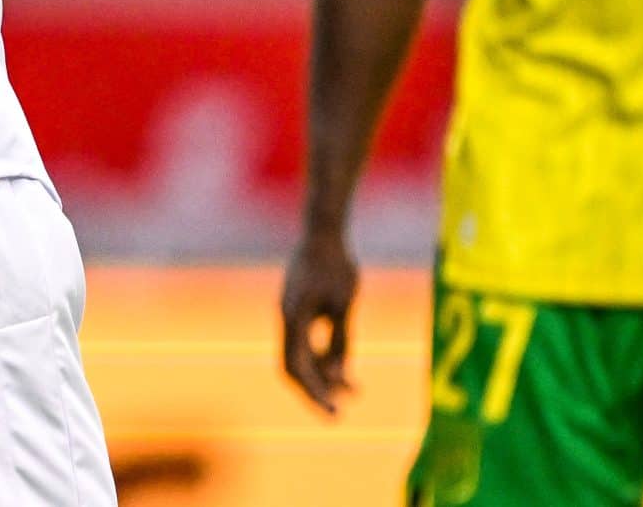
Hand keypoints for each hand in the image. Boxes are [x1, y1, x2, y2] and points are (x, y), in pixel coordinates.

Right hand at [281, 229, 358, 413]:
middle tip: (339, 412)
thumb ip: (340, 339)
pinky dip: (324, 357)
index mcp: (293, 318)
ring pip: (301, 356)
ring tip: (355, 390)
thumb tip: (338, 374)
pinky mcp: (299, 310)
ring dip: (324, 375)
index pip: (298, 367)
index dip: (315, 393)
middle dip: (315, 391)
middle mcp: (287, 319)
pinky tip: (346, 368)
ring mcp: (291, 315)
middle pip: (294, 367)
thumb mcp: (344, 305)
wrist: (323, 231)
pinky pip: (307, 342)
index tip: (335, 411)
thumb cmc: (336, 265)